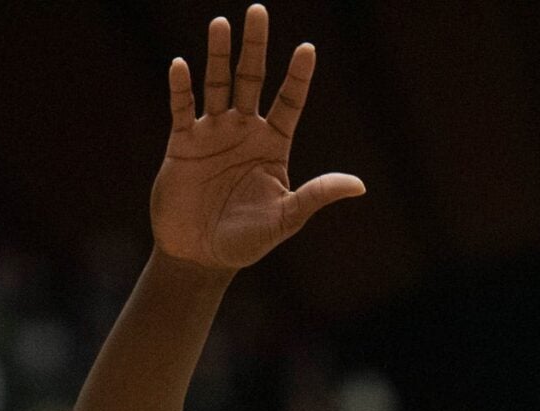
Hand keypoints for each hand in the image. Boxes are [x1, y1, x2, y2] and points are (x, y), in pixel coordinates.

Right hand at [151, 6, 363, 271]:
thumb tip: (358, 185)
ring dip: (218, 54)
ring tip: (221, 23)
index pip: (289, 101)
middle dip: (255, 46)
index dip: (298, 76)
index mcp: (273, 144)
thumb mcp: (285, 220)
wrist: (199, 258)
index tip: (307, 49)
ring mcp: (212, 133)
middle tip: (257, 10)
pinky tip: (181, 65)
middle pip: (251, 78)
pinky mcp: (182, 143)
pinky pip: (182, 109)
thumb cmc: (245, 241)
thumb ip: (315, 196)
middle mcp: (244, 130)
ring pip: (217, 84)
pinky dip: (181, 88)